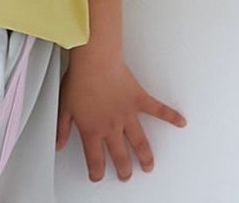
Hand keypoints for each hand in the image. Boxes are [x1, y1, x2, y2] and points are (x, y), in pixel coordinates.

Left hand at [55, 58, 186, 181]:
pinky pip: (158, 110)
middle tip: (126, 176)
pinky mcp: (139, 100)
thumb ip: (61, 128)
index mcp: (93, 129)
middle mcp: (112, 127)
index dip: (97, 171)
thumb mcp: (63, 106)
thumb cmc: (79, 79)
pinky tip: (180, 122)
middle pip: (120, 155)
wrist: (94, 62)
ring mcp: (128, 115)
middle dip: (123, 169)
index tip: (98, 176)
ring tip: (149, 165)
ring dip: (145, 156)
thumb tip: (57, 144)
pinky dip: (171, 116)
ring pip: (139, 142)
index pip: (95, 158)